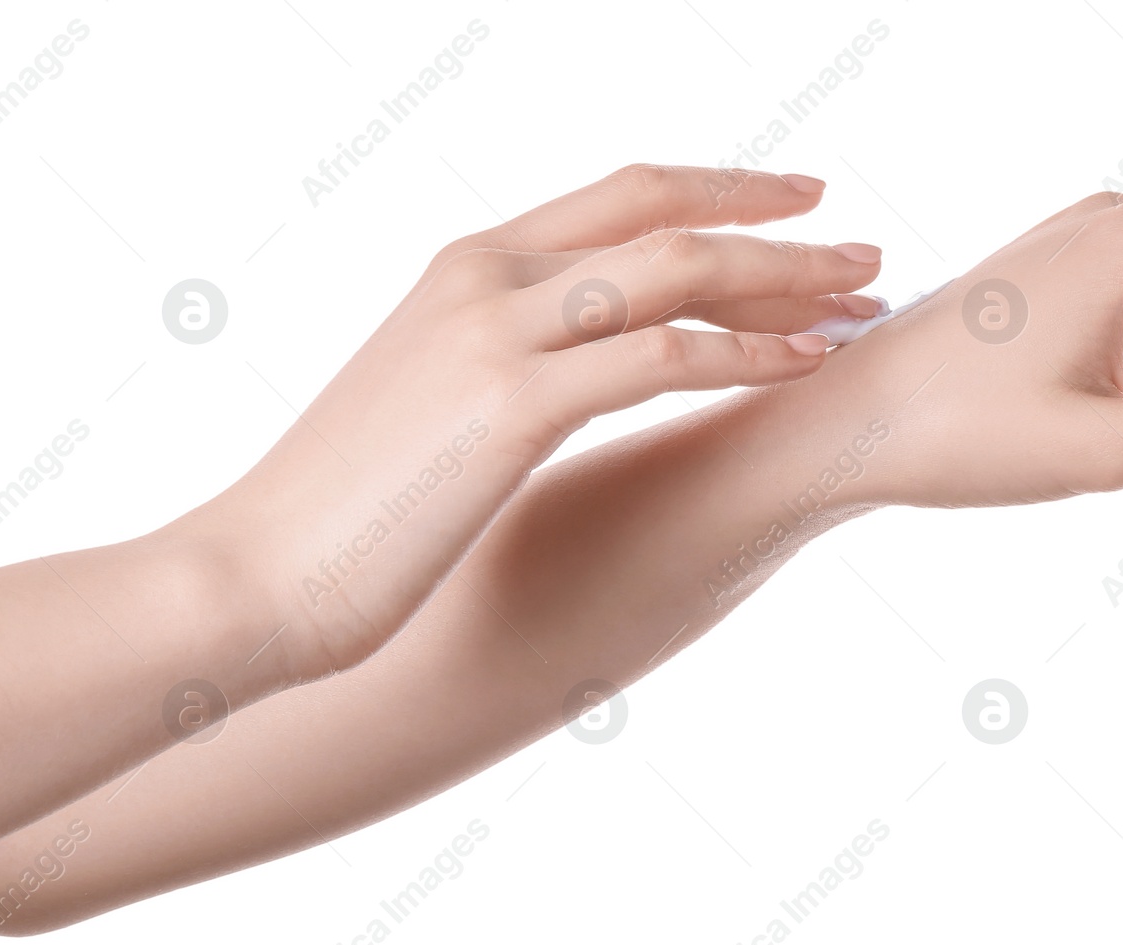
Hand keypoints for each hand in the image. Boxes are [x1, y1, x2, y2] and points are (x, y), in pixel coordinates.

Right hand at [186, 164, 883, 678]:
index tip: (797, 203)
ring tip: (866, 302)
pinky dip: (747, 354)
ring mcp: (497, 331)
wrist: (255, 575)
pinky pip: (662, 357)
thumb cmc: (348, 507)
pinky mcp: (511, 403)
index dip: (722, 190)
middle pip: (665, 215)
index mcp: (468, 263)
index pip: (623, 195)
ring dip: (785, 283)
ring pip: (676, 272)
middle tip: (863, 252)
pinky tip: (809, 364)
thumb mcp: (431, 400)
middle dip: (778, 227)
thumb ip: (505, 358)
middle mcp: (485, 273)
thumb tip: (571, 374)